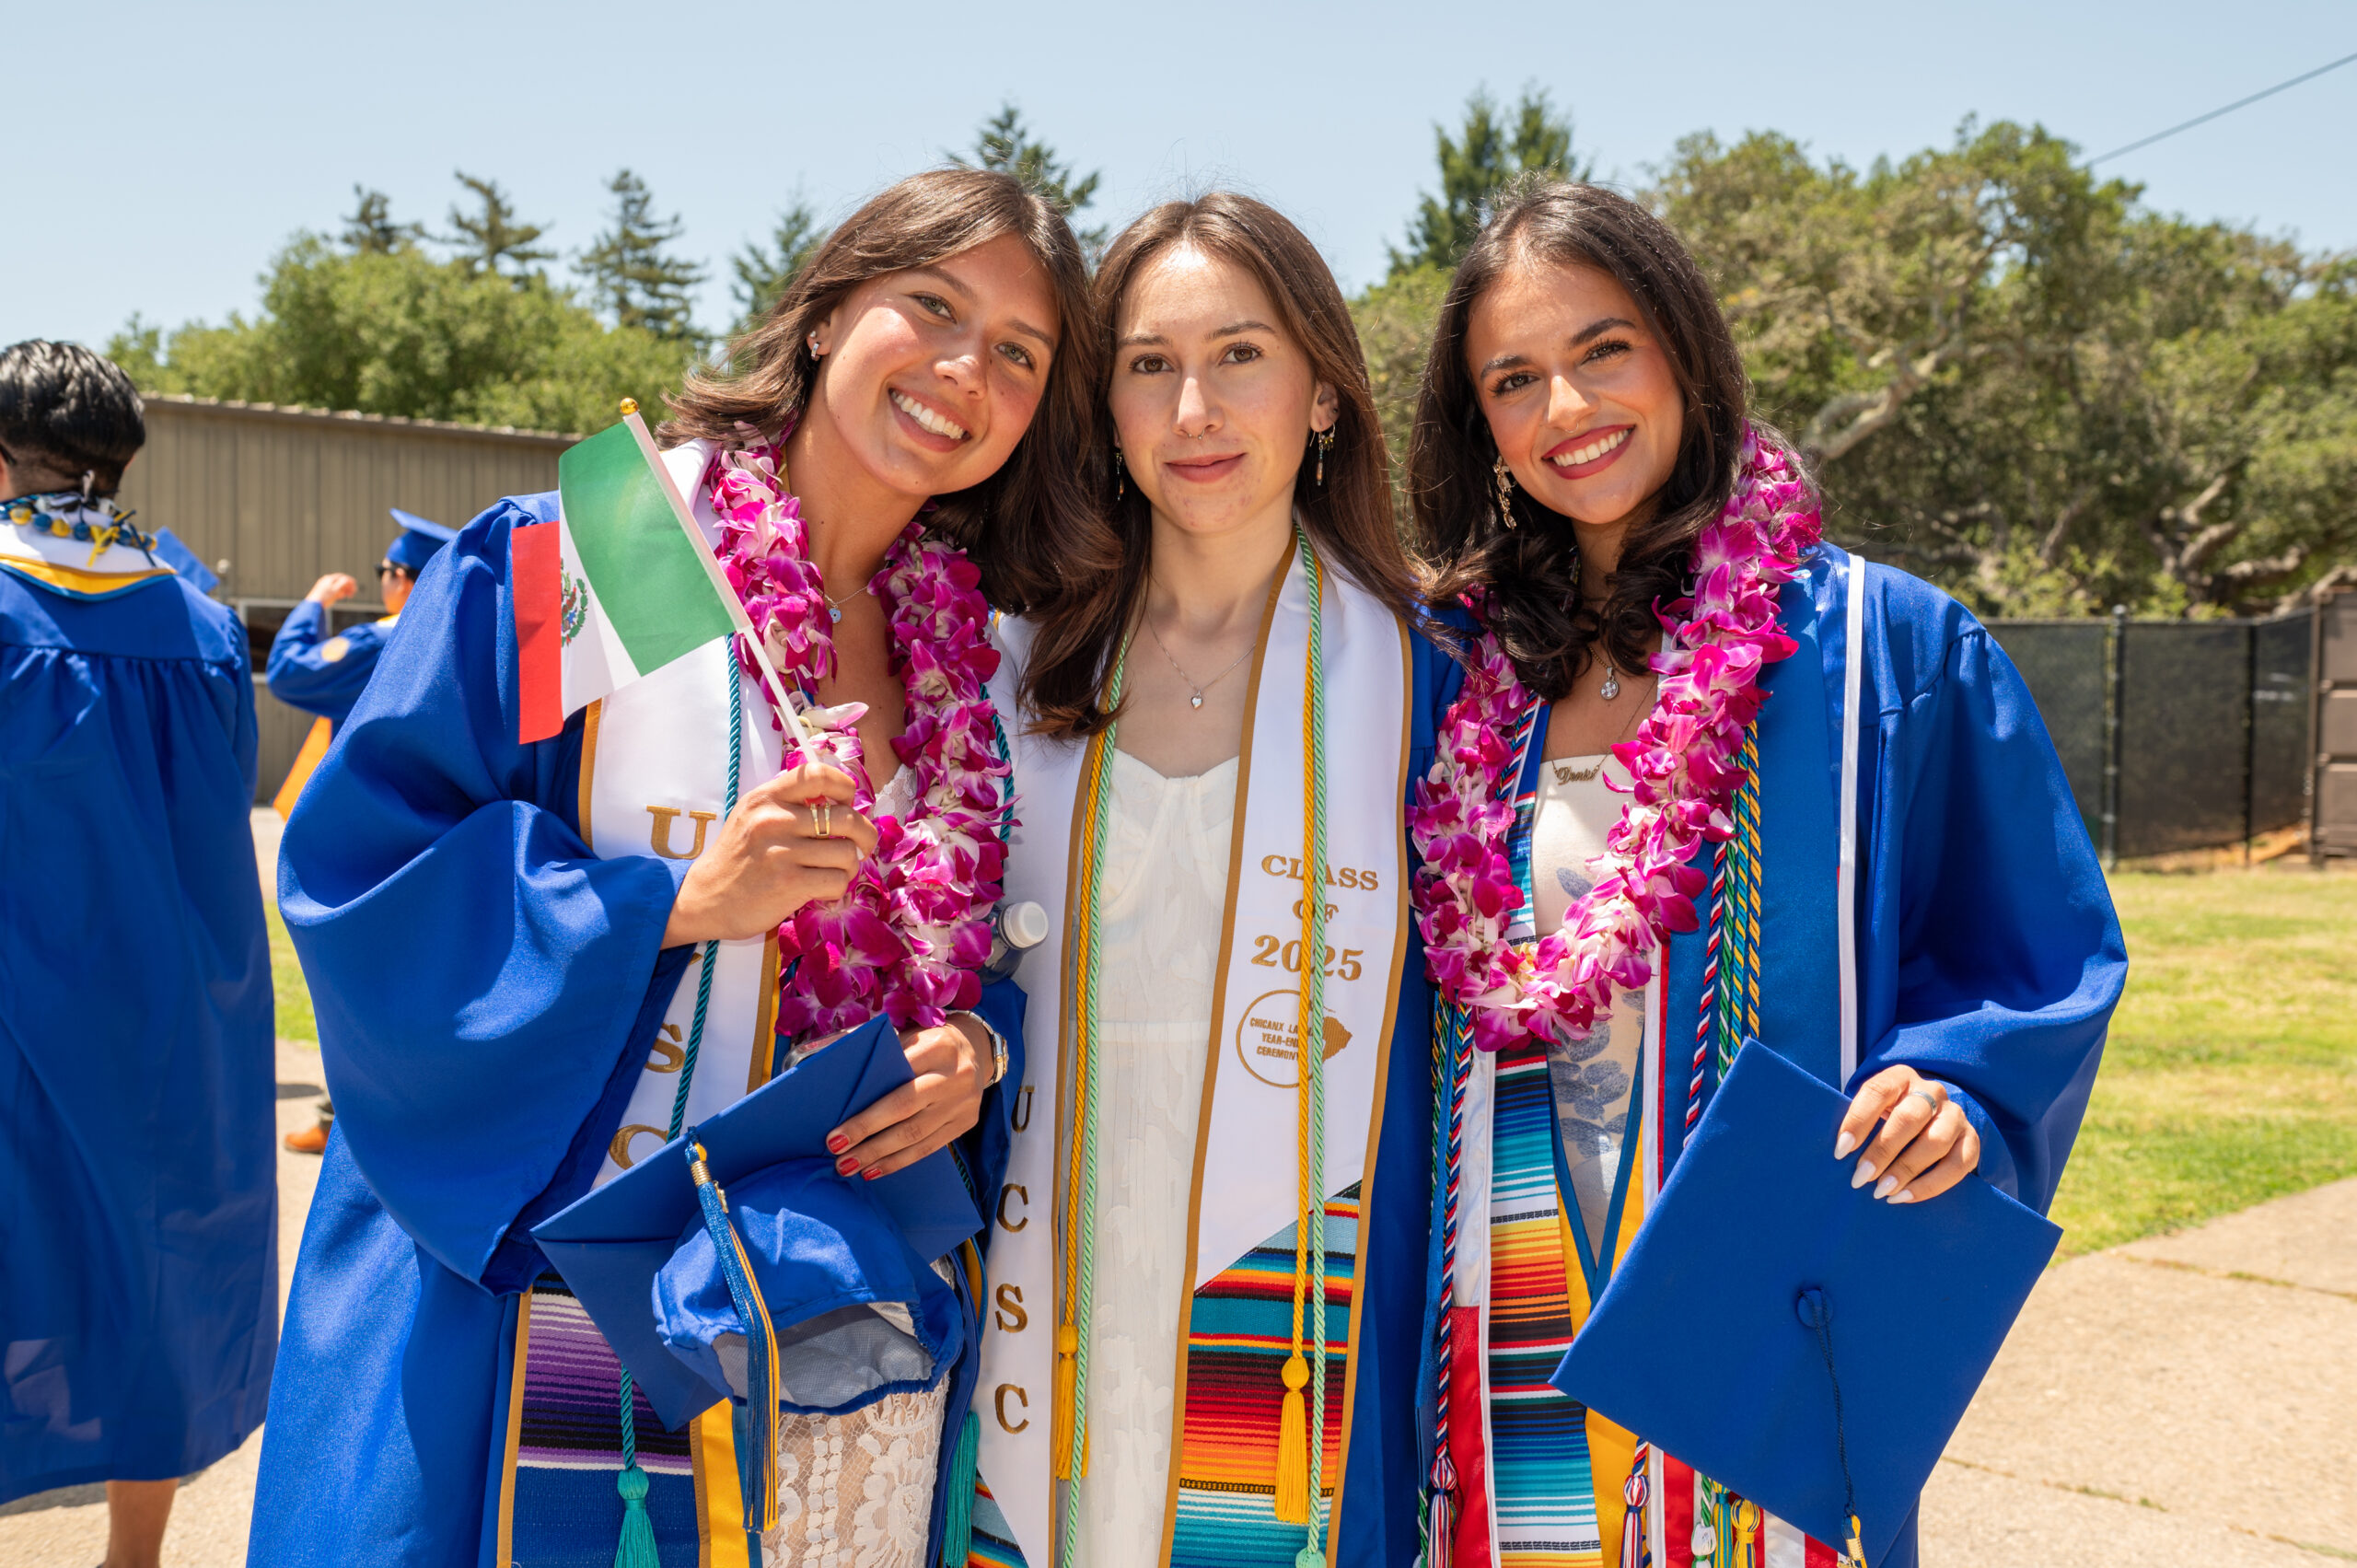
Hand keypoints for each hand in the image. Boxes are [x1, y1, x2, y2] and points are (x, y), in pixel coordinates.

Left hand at [306, 573, 358, 604]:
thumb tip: (349, 579)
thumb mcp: (335, 589)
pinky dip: (339, 593)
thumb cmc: (324, 597)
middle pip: (340, 581)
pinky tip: (341, 597)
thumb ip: (343, 583)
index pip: (342, 576)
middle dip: (348, 586)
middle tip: (354, 591)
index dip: (350, 580)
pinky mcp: (324, 593)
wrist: (314, 605)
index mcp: (329, 578)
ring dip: (345, 590)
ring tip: (349, 595)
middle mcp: (326, 581)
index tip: (355, 585)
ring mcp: (325, 587)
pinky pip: (334, 591)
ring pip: (338, 587)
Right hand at [660, 762, 875, 946]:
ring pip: (847, 853)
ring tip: (837, 872)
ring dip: (850, 866)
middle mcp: (775, 820)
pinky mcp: (789, 884)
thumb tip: (841, 800)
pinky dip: (838, 888)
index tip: (848, 802)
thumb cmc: (737, 858)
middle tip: (863, 846)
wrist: (705, 899)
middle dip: (865, 834)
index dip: (845, 786)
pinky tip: (823, 890)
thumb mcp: (752, 815)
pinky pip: (837, 881)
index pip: (818, 774)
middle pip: (847, 817)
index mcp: (767, 797)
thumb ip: (787, 802)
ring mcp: (782, 852)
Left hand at [823, 1014, 990, 1180]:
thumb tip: (826, 1070)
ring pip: (916, 1135)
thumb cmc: (926, 1043)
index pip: (895, 1081)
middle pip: (905, 1110)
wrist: (975, 1049)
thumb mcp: (906, 1036)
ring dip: (879, 1155)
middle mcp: (955, 1076)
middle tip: (837, 1153)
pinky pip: (929, 1148)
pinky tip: (875, 1170)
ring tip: (849, 1167)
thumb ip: (875, 1053)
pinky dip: (899, 1161)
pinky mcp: (966, 1123)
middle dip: (867, 1134)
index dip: (865, 1111)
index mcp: (937, 1047)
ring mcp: (963, 1103)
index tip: (834, 1132)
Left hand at [1836, 1065, 1981, 1203]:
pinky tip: (1904, 1196)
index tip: (1841, 1151)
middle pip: (1909, 1118)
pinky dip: (1930, 1185)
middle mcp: (1932, 1092)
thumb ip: (1858, 1123)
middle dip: (1882, 1151)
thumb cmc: (1886, 1116)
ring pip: (1936, 1141)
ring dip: (1906, 1170)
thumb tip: (1839, 1153)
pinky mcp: (1971, 1141)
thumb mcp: (1871, 1109)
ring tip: (1881, 1192)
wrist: (1929, 1119)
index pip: (1877, 1091)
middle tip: (1860, 1178)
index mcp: (1900, 1077)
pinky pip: (1957, 1165)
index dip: (1858, 1120)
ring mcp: (1955, 1115)